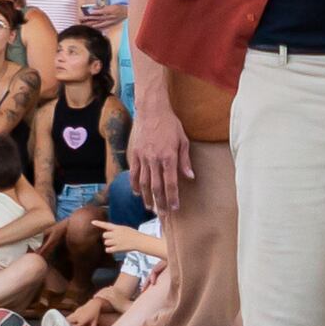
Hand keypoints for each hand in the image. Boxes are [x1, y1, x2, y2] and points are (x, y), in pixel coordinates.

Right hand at [126, 90, 191, 210]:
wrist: (151, 110)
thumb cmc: (170, 124)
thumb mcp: (183, 140)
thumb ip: (185, 160)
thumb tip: (190, 177)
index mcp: (169, 157)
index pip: (171, 183)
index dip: (173, 198)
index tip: (175, 208)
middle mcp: (155, 160)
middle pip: (157, 187)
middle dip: (160, 203)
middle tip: (163, 215)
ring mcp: (143, 158)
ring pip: (144, 183)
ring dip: (147, 197)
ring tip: (150, 208)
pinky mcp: (135, 154)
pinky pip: (134, 173)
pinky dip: (135, 185)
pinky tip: (137, 193)